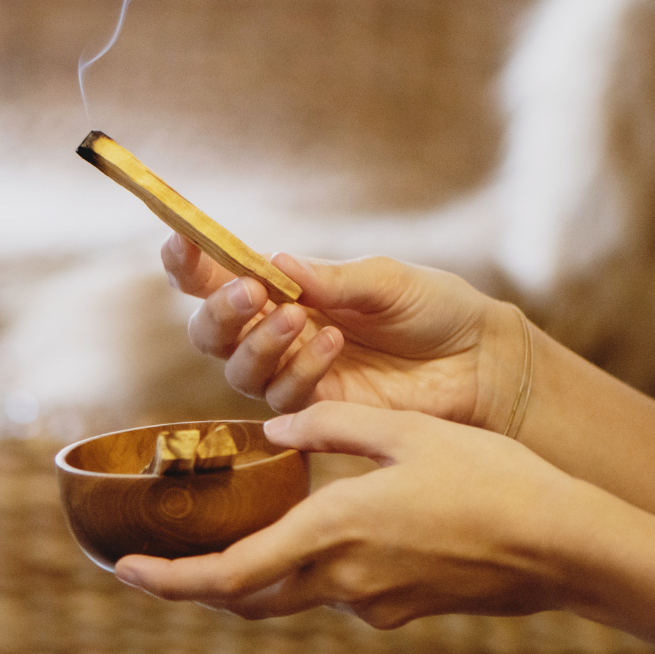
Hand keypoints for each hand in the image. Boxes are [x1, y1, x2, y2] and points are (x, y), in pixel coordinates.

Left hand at [116, 402, 581, 626]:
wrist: (559, 544)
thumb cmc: (487, 477)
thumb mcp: (405, 430)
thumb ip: (331, 423)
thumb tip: (277, 429)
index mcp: (335, 530)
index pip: (229, 575)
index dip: (171, 581)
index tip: (127, 572)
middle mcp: (344, 580)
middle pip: (248, 598)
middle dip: (198, 585)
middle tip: (162, 560)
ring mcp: (375, 603)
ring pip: (292, 595)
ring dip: (255, 573)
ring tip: (236, 532)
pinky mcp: (402, 609)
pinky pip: (340, 590)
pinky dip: (312, 566)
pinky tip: (332, 524)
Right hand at [162, 234, 524, 427]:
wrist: (476, 359)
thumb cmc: (430, 306)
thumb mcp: (383, 279)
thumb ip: (330, 277)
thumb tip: (274, 263)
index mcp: (286, 288)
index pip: (219, 277)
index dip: (189, 264)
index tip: (178, 244)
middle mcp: (278, 330)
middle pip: (211, 331)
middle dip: (218, 310)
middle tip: (249, 291)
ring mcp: (294, 372)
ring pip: (237, 369)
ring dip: (259, 341)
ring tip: (299, 316)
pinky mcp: (317, 409)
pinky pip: (283, 396)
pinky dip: (300, 366)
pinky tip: (332, 344)